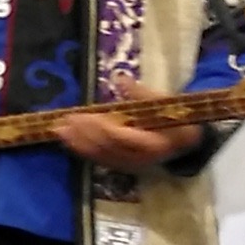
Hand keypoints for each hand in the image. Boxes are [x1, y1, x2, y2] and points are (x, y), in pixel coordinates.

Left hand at [49, 78, 202, 172]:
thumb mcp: (164, 102)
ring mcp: (131, 165)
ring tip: (59, 130)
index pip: (122, 137)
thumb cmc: (175, 118)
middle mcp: (140, 158)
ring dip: (78, 144)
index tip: (82, 116)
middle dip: (84, 134)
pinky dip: (83, 151)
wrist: (185, 144)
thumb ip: (140, 92)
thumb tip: (119, 77)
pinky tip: (68, 142)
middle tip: (65, 121)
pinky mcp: (123, 167)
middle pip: (107, 147)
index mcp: (153, 142)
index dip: (100, 128)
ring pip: (101, 156)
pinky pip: (100, 160)